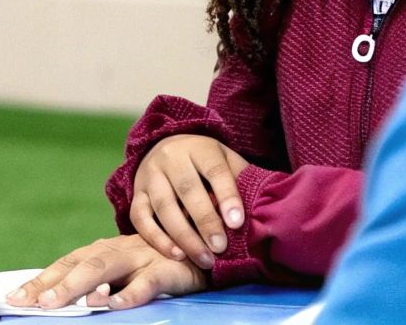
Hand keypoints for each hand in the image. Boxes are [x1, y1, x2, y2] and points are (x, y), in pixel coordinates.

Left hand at [5, 234, 208, 310]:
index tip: (12, 297)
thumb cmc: (157, 265)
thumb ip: (97, 285)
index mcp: (101, 252)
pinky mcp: (166, 269)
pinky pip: (146, 283)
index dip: (38, 280)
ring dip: (76, 285)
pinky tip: (112, 304)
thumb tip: (70, 302)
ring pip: (103, 269)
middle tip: (24, 300)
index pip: (63, 266)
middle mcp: (115, 251)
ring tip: (53, 302)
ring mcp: (140, 258)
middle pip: (76, 265)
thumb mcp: (124, 274)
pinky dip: (128, 293)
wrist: (206, 250)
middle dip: (48, 283)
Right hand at [131, 135, 249, 266]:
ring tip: (203, 259)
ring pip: (163, 206)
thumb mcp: (227, 161)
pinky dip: (156, 238)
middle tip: (220, 248)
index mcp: (199, 148)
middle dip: (205, 221)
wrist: (167, 146)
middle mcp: (170, 158)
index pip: (214, 171)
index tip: (237, 223)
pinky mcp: (136, 192)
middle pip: (187, 190)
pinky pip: (140, 217)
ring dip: (183, 236)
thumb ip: (242, 180)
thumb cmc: (206, 163)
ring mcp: (149, 175)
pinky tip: (175, 254)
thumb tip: (270, 208)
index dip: (227, 196)